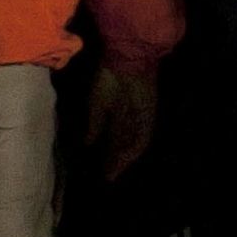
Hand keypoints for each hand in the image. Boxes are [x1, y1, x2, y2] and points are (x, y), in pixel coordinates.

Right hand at [84, 66, 157, 181]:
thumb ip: (95, 123)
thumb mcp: (97, 103)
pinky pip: (143, 136)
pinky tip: (124, 160)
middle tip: (107, 175)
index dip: (107, 151)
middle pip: (123, 142)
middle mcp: (130, 116)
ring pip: (133, 142)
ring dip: (124, 158)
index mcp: (117, 110)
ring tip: (113, 172)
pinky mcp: (148, 115)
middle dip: (115, 159)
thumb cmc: (109, 77)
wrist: (125, 60)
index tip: (99, 166)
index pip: (114, 136)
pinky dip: (133, 149)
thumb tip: (88, 142)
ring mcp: (140, 116)